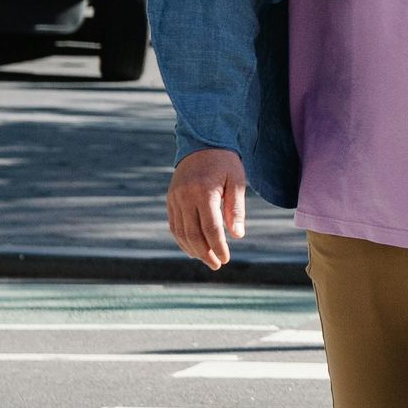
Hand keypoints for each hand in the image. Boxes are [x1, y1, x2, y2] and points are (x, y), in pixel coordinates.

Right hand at [167, 148, 246, 270]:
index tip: (225, 259)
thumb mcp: (236, 181)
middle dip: (205, 253)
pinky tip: (193, 249)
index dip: (218, 247)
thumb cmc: (225, 162)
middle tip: (216, 265)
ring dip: (192, 249)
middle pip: (192, 234)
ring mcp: (174, 198)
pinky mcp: (170, 199)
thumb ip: (236, 209)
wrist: (202, 142)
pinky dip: (182, 240)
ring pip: (180, 232)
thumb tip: (238, 235)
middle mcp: (185, 196)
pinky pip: (174, 225)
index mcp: (203, 192)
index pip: (210, 228)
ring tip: (206, 259)